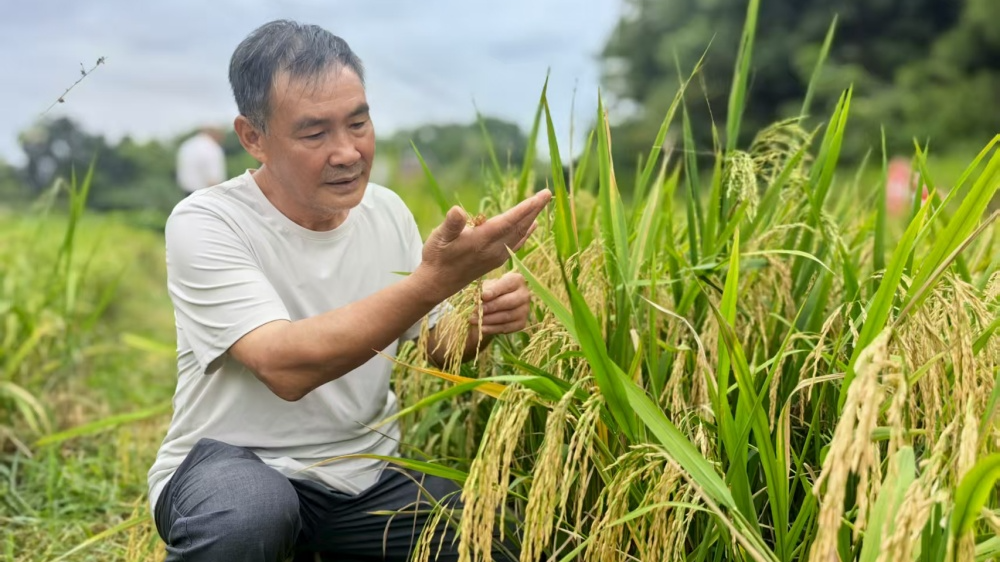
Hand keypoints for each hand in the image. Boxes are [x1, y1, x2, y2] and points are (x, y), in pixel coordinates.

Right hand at [417, 190, 550, 300]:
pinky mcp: (495, 261)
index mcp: (481, 240)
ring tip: (542, 204)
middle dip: (534, 209)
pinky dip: (526, 233)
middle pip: (519, 226)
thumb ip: (451, 224)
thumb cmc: (436, 256)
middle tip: (547, 194)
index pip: (509, 221)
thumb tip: (458, 210)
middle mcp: (493, 249)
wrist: (437, 284)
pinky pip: (516, 244)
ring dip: (531, 219)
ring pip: (519, 235)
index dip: (526, 208)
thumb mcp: (439, 237)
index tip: (541, 196)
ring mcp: (496, 256)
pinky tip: (533, 226)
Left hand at [470, 272, 530, 335]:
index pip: (507, 284)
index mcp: (517, 280)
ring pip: (507, 316)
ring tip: (474, 320)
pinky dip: (492, 329)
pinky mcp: (521, 323)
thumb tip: (483, 297)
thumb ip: (486, 289)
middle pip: (509, 302)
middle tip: (476, 310)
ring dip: (489, 319)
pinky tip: (481, 328)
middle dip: (491, 307)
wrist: (497, 304)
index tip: (483, 296)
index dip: (495, 290)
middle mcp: (524, 295)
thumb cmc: (491, 291)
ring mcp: (524, 310)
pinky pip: (506, 327)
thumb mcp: (488, 286)